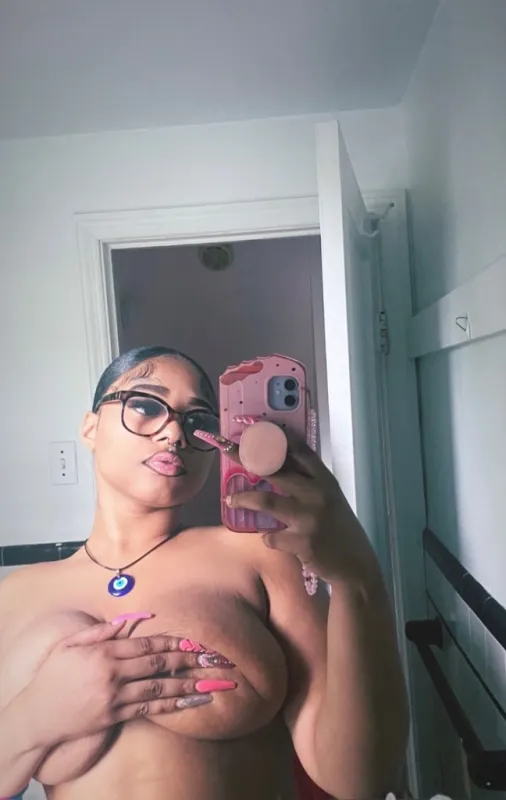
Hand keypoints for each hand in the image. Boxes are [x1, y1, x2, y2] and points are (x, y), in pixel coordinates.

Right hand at [26, 620, 235, 747]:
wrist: (36, 715)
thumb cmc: (53, 676)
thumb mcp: (73, 645)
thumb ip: (103, 631)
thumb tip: (133, 618)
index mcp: (105, 652)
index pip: (146, 643)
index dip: (173, 641)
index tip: (195, 640)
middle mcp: (113, 673)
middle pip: (158, 663)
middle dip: (189, 659)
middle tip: (214, 658)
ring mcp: (114, 696)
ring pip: (158, 688)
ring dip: (188, 684)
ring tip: (212, 682)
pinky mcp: (113, 717)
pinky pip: (148, 710)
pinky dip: (172, 706)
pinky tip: (190, 702)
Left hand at [197, 425, 377, 584]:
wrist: (355, 564)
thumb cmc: (339, 529)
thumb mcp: (330, 499)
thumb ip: (308, 483)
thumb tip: (276, 468)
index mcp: (325, 480)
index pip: (300, 450)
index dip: (277, 437)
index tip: (255, 428)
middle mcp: (318, 494)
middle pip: (274, 469)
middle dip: (246, 457)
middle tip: (226, 449)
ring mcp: (309, 517)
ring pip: (266, 501)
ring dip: (244, 498)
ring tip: (231, 498)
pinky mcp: (302, 542)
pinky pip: (272, 536)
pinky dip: (269, 537)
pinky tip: (273, 539)